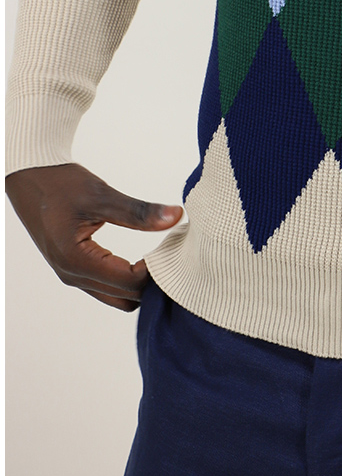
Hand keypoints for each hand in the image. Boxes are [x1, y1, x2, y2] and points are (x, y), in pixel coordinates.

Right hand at [6, 163, 181, 311]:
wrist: (31, 178)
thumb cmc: (62, 184)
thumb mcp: (102, 195)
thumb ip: (139, 212)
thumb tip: (176, 216)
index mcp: (76, 260)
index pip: (128, 281)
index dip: (157, 270)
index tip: (176, 249)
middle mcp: (72, 275)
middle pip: (125, 296)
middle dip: (152, 282)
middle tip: (175, 256)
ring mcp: (71, 275)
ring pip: (116, 297)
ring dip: (140, 285)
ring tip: (162, 258)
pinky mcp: (74, 269)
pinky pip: (106, 288)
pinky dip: (128, 280)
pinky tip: (145, 260)